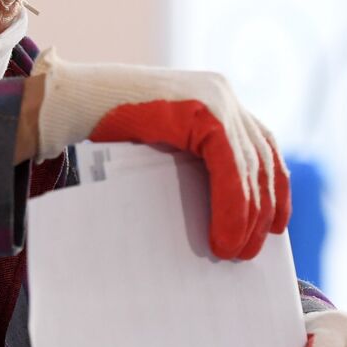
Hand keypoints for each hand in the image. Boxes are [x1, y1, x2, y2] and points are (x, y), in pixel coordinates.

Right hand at [31, 49, 288, 259]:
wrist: (70, 102)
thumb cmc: (106, 131)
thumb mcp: (163, 144)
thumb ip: (193, 159)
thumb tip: (226, 213)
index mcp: (216, 98)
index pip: (261, 146)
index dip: (274, 187)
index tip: (276, 224)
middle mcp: (222, 93)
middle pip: (260, 159)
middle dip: (260, 210)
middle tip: (249, 251)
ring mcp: (214, 98)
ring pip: (249, 167)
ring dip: (246, 216)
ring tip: (233, 252)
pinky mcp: (200, 110)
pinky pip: (229, 167)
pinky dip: (231, 206)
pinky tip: (224, 236)